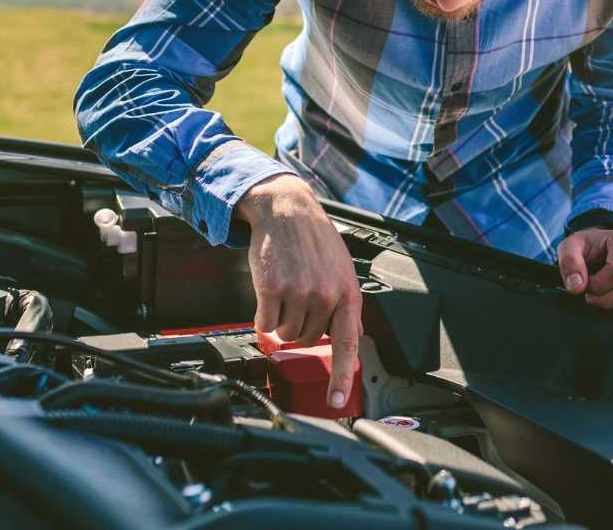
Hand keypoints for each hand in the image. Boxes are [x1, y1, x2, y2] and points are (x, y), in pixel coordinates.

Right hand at [235, 174, 361, 408]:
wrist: (287, 211)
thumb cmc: (314, 240)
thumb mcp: (341, 270)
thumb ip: (343, 303)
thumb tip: (349, 334)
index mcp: (347, 293)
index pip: (347, 345)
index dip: (341, 377)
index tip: (337, 401)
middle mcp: (325, 295)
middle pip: (308, 340)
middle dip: (300, 326)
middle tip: (298, 299)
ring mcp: (299, 293)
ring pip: (285, 334)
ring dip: (281, 320)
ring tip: (286, 291)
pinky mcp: (272, 289)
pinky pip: (264, 324)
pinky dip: (263, 315)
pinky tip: (270, 293)